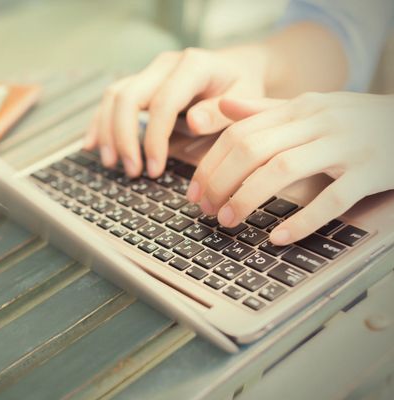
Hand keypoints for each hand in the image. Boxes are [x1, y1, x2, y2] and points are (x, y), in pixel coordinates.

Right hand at [82, 46, 267, 177]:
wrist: (237, 70)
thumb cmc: (242, 89)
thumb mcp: (246, 101)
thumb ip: (221, 113)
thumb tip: (194, 122)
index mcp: (194, 66)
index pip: (162, 103)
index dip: (153, 139)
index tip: (155, 169)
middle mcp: (165, 65)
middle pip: (128, 97)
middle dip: (124, 138)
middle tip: (132, 171)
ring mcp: (149, 72)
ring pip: (114, 96)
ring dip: (107, 133)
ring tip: (113, 164)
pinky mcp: (140, 83)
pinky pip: (111, 100)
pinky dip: (99, 123)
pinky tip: (92, 145)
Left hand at [186, 92, 393, 244]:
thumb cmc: (356, 120)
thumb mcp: (312, 108)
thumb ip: (267, 110)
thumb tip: (224, 106)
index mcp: (300, 108)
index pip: (239, 133)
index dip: (210, 165)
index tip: (194, 192)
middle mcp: (319, 122)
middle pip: (253, 149)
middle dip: (220, 182)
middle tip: (205, 209)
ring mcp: (347, 146)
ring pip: (283, 169)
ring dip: (248, 197)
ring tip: (228, 221)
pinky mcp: (373, 172)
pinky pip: (333, 198)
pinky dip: (303, 220)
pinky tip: (278, 237)